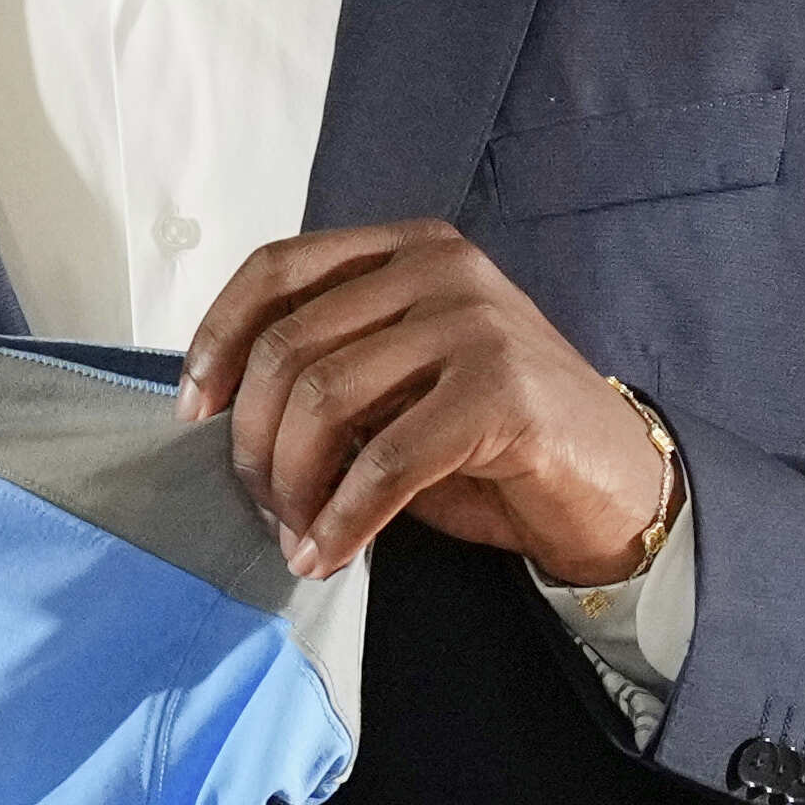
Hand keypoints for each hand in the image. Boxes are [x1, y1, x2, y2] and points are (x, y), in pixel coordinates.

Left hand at [181, 220, 672, 586]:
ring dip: (294, 486)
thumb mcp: (399, 383)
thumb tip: (224, 412)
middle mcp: (440, 268)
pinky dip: (341, 519)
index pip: (277, 268)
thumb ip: (329, 368)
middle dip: (255, 441)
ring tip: (295, 534)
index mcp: (407, 249)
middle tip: (261, 503)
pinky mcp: (500, 390)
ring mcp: (475, 322)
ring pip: (325, 399)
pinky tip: (328, 555)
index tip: (194, 412)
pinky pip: (384, 461)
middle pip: (289, 345)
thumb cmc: (492, 438)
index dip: (218, 339)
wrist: (610, 480)